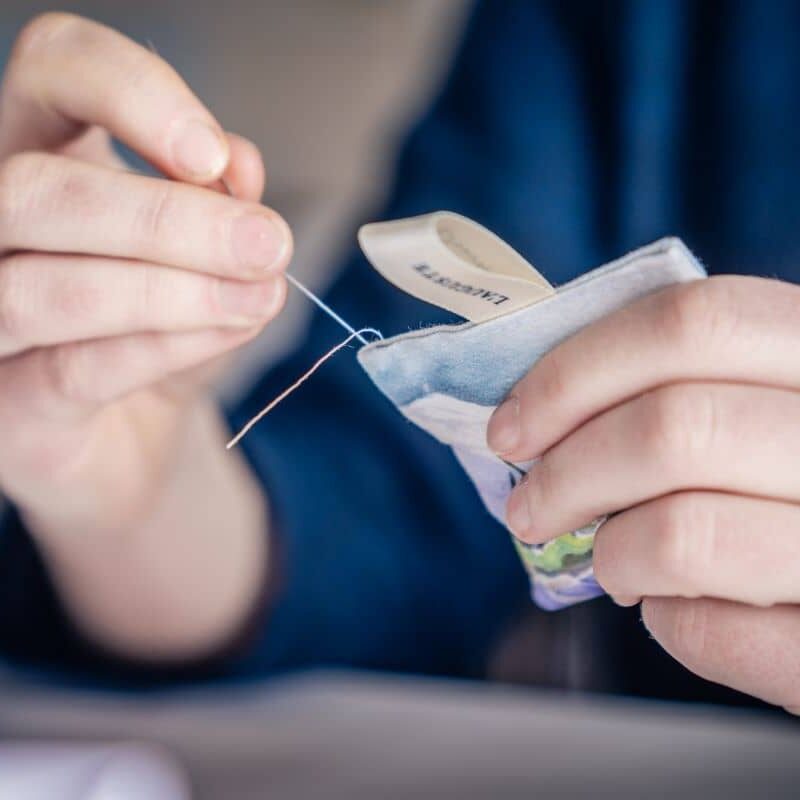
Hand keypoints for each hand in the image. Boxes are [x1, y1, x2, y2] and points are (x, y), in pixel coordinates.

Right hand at [0, 13, 291, 536]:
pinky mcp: (4, 405)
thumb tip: (240, 165)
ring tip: (260, 297)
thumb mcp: (205, 259)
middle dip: (169, 218)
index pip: (52, 70)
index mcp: (40, 154)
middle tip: (266, 244)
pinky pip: (78, 368)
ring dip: (176, 291)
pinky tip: (230, 331)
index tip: (214, 155)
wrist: (134, 441)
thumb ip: (218, 207)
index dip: (130, 92)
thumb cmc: (158, 333)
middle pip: (43, 188)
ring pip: (51, 287)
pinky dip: (165, 346)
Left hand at [487, 276, 799, 711]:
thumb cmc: (785, 481)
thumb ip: (680, 387)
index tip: (510, 428)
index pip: (692, 323)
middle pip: (673, 428)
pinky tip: (672, 605)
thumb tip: (538, 419)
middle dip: (566, 474)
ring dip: (609, 552)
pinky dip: (665, 621)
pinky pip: (710, 631)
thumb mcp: (758, 403)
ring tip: (603, 561)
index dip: (575, 373)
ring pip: (682, 533)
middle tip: (525, 509)